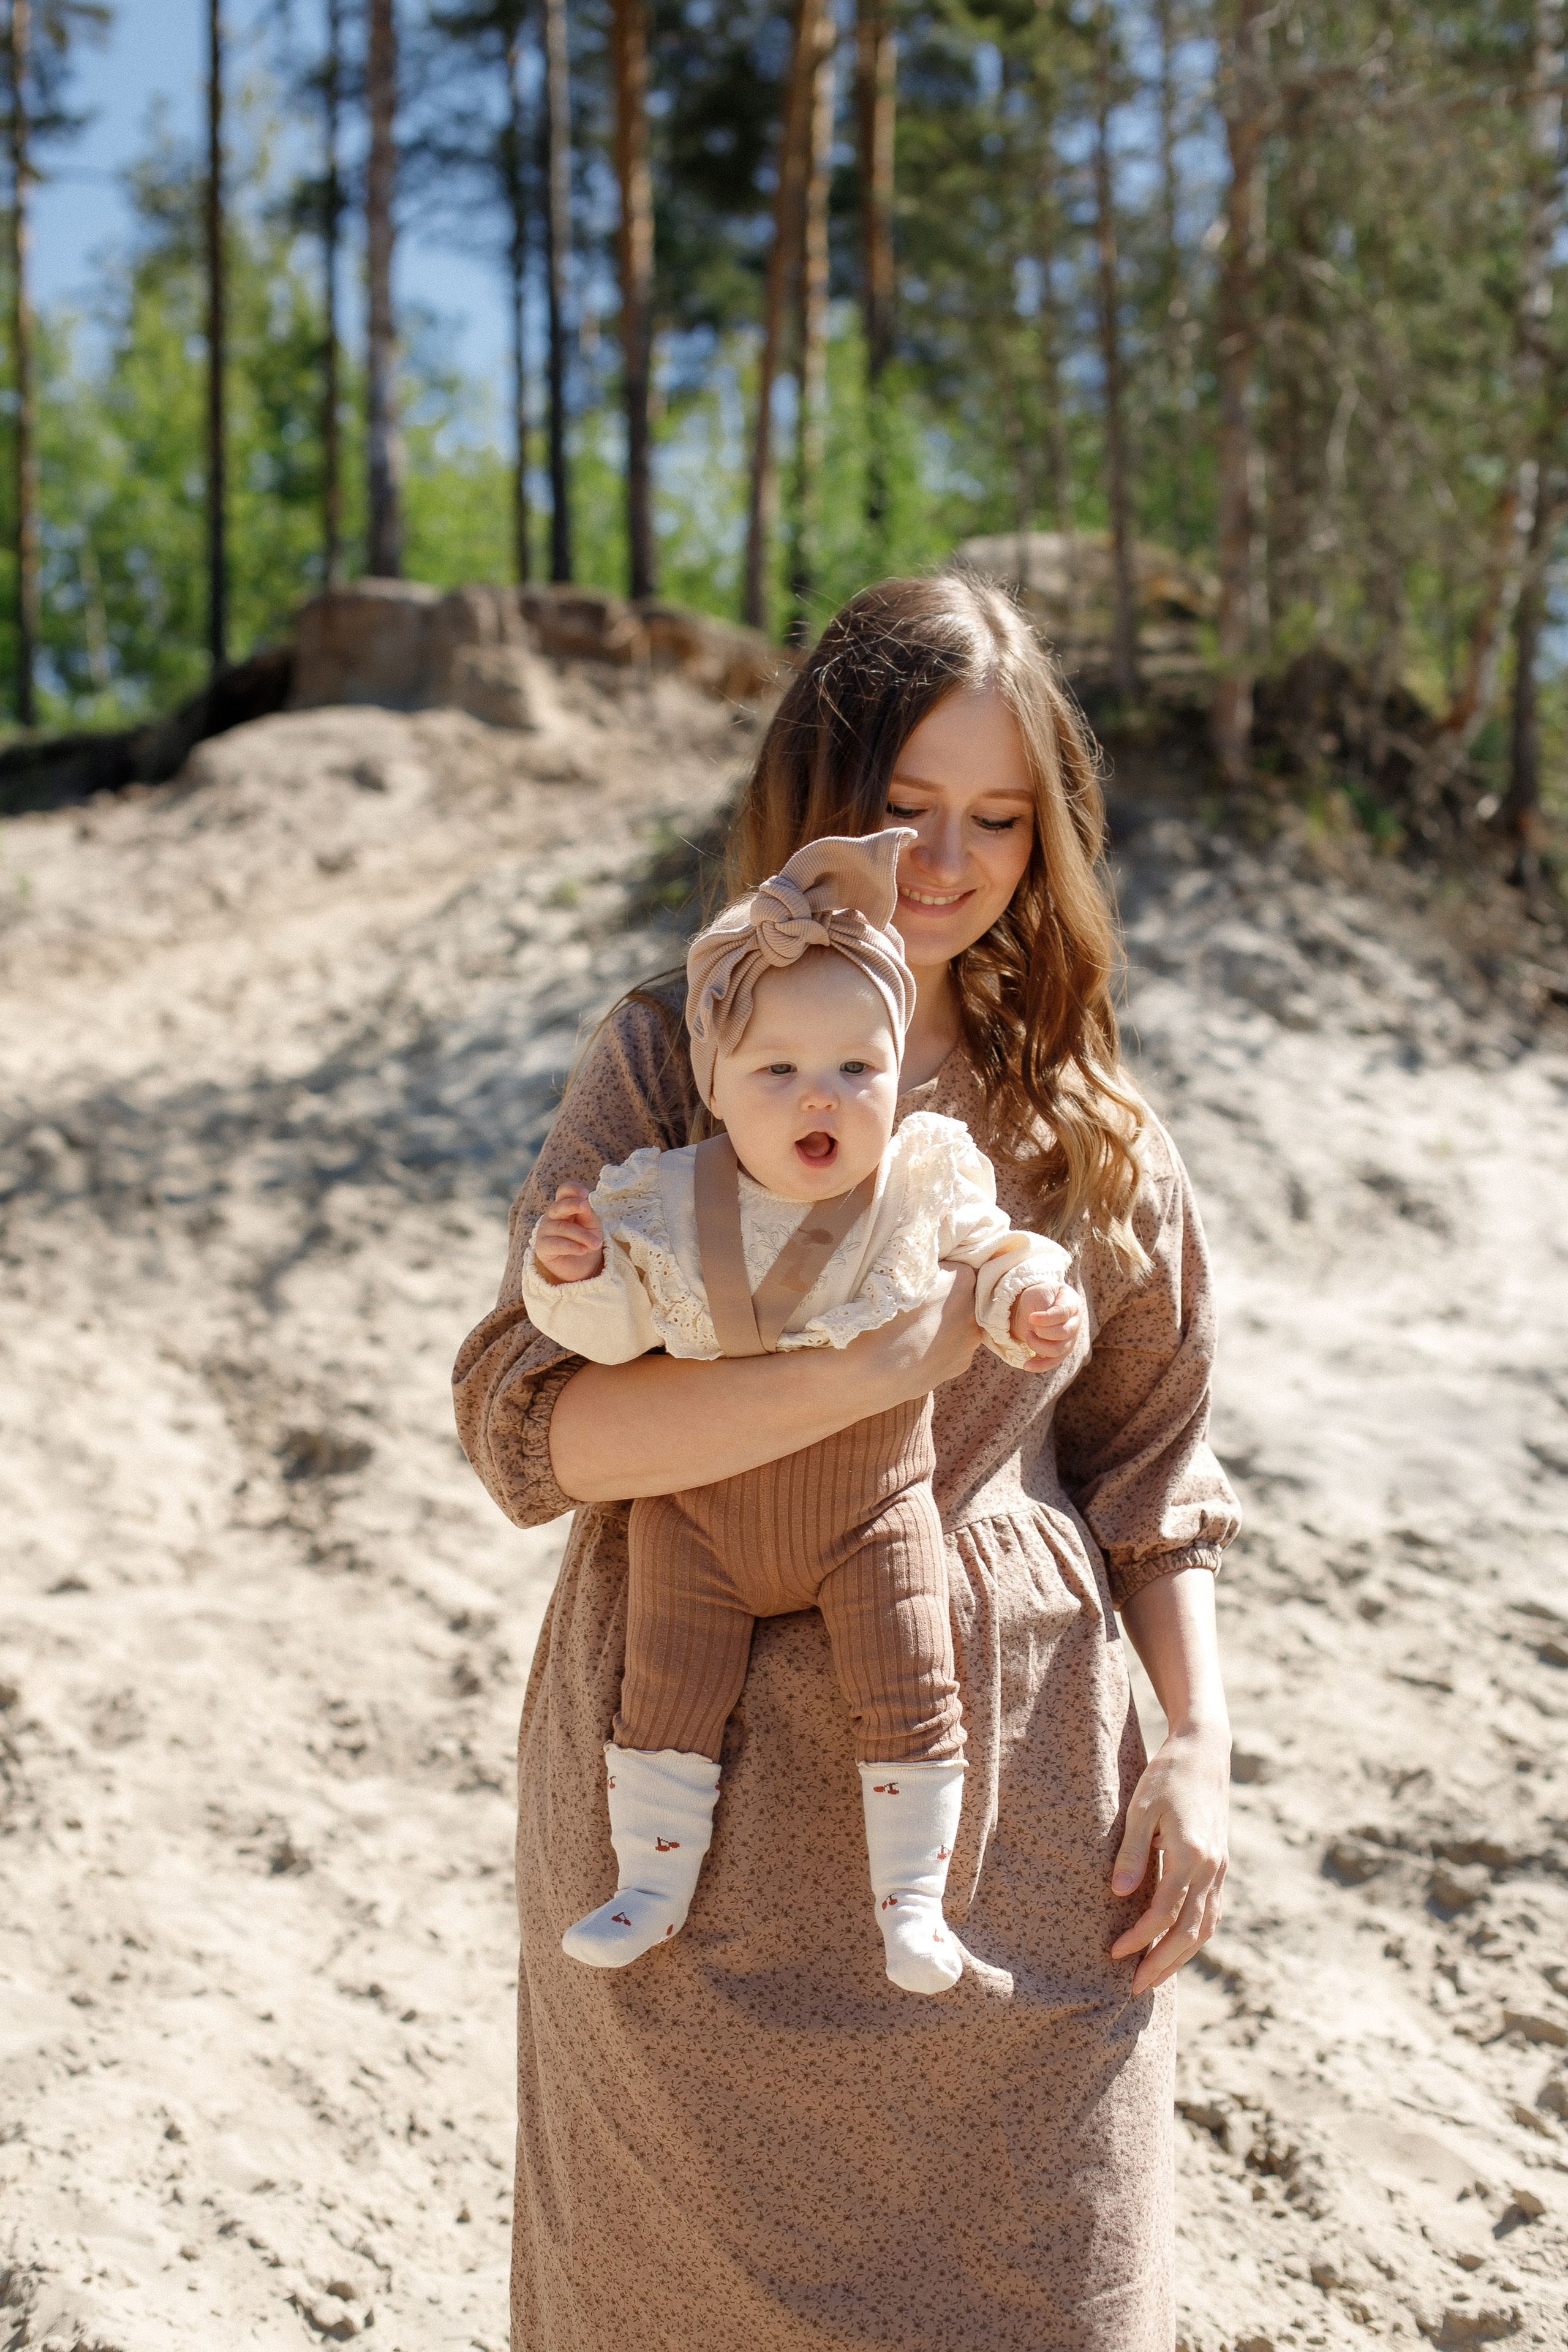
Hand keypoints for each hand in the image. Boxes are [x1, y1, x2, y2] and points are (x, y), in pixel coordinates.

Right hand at [532, 1183, 605, 1284]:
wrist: (583, 1267)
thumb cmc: (586, 1240)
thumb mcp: (592, 1225)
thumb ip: (587, 1214)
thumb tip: (584, 1203)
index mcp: (565, 1206)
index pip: (563, 1191)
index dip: (572, 1189)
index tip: (585, 1193)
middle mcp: (552, 1216)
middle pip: (559, 1206)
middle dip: (573, 1204)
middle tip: (586, 1206)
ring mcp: (545, 1231)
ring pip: (563, 1228)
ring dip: (583, 1236)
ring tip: (596, 1244)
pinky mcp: (542, 1247)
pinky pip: (556, 1244)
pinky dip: (572, 1246)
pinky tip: (583, 1250)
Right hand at [867, 1259, 982, 1401]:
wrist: (873, 1371)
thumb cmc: (880, 1317)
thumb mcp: (900, 1276)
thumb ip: (924, 1270)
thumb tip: (930, 1271)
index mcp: (962, 1280)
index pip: (958, 1268)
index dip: (939, 1274)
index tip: (919, 1283)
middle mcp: (974, 1310)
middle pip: (963, 1297)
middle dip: (946, 1299)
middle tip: (917, 1307)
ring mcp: (970, 1340)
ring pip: (961, 1324)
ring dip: (946, 1324)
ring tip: (915, 1331)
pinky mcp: (961, 1364)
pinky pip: (955, 1348)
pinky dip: (942, 1346)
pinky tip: (919, 1350)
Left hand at [1010, 1279, 1081, 1368]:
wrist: (1036, 1306)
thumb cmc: (1039, 1297)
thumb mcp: (1039, 1293)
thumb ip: (1042, 1306)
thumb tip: (1039, 1326)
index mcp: (1072, 1303)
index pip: (1063, 1313)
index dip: (1046, 1318)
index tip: (1031, 1318)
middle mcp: (1075, 1323)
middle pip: (1062, 1333)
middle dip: (1041, 1331)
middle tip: (1029, 1322)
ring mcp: (1070, 1339)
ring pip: (1057, 1350)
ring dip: (1037, 1345)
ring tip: (1028, 1334)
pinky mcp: (1062, 1352)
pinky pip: (1053, 1362)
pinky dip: (1039, 1365)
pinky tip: (1026, 1365)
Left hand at [1109, 1721, 1229, 1996]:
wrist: (1204, 1752)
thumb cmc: (1166, 1776)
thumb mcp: (1139, 1809)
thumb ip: (1131, 1854)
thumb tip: (1119, 1895)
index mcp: (1190, 1854)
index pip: (1164, 1912)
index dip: (1140, 1938)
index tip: (1116, 1954)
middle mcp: (1211, 1867)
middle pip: (1190, 1931)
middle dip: (1163, 1963)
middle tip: (1137, 1988)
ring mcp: (1220, 1868)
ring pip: (1206, 1926)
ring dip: (1182, 1956)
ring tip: (1156, 1976)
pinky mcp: (1221, 1864)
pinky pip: (1212, 1911)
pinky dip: (1196, 1935)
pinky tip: (1177, 1945)